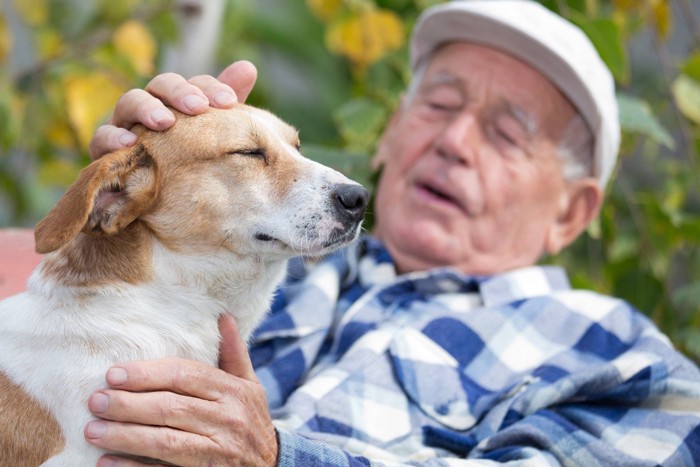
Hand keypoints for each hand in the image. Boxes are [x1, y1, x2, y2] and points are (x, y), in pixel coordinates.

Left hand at [84, 315, 277, 466]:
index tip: (113, 374)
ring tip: (93, 429)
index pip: (185, 376)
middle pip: (170, 408)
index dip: (147, 374)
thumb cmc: (253, 420)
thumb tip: (223, 317)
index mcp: (233, 391)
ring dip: (125, 436)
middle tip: (96, 401)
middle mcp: (227, 419)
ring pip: (165, 441)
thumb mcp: (250, 385)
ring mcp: (217, 452)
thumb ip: (234, 354)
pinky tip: (107, 462)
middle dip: (129, 404)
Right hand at [89, 60, 257, 159]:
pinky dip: (111, 138)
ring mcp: (125, 126)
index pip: (192, 84)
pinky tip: (128, 143)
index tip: (230, 101)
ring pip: (129, 103)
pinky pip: (101, 139)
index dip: (209, 87)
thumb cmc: (187, 162)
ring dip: (146, 108)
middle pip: (160, 85)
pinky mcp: (104, 151)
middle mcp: (150, 108)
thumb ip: (225, 102)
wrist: (155, 201)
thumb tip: (248, 67)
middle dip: (179, 92)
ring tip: (164, 121)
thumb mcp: (210, 133)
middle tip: (197, 107)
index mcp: (177, 102)